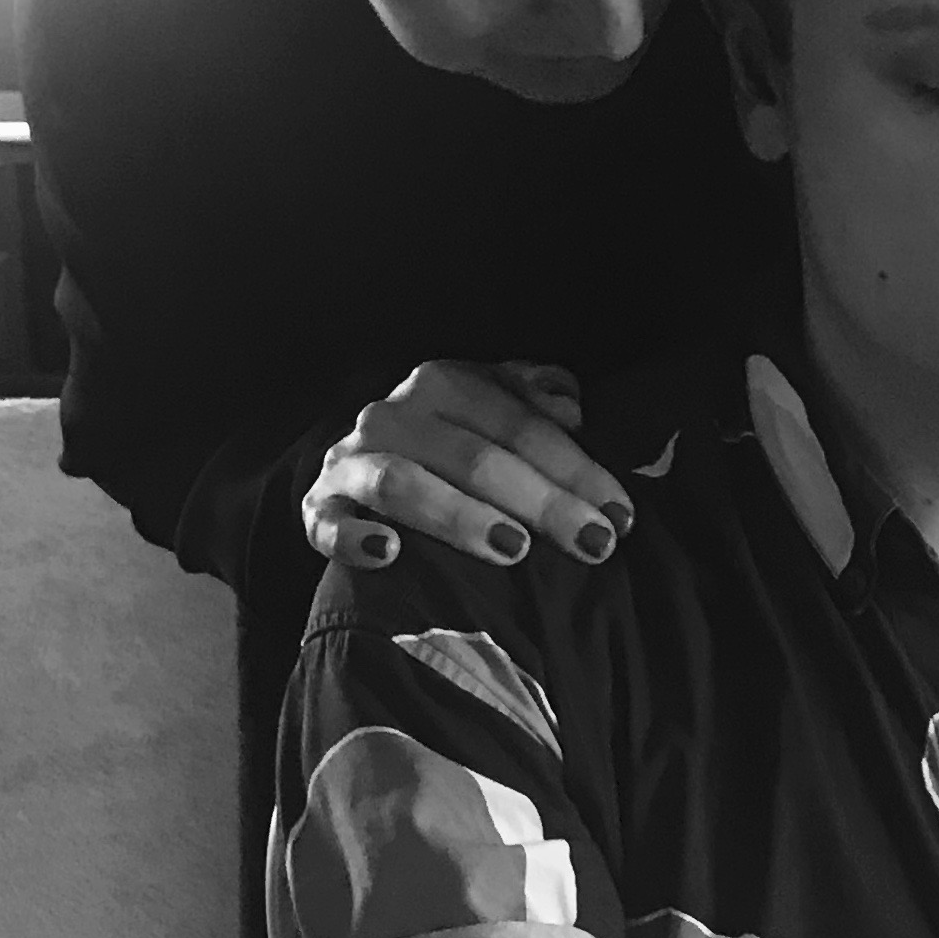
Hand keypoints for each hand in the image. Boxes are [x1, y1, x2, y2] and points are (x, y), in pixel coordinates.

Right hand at [300, 361, 633, 574]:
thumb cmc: (448, 448)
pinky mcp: (317, 509)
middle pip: (473, 457)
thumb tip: (572, 402)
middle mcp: (393, 415)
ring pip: (403, 483)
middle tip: (594, 544)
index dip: (575, 468)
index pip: (519, 425)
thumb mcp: (492, 412)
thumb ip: (533, 400)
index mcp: (442, 383)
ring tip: (513, 550)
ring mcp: (350, 463)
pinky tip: (390, 554)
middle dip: (541, 502)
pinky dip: (353, 538)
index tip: (620, 514)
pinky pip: (328, 524)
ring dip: (459, 517)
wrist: (356, 473)